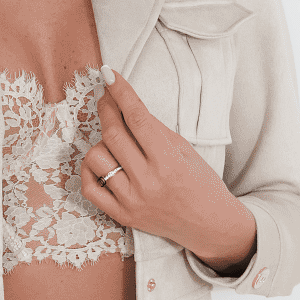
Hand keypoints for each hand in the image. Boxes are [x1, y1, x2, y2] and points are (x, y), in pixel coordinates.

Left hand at [81, 67, 256, 274]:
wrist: (209, 226)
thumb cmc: (201, 184)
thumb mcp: (186, 151)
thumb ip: (155, 131)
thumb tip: (126, 106)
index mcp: (168, 162)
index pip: (138, 118)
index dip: (122, 92)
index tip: (109, 74)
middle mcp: (147, 181)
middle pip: (113, 134)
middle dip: (107, 108)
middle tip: (107, 97)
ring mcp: (131, 200)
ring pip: (97, 157)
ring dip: (101, 142)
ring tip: (115, 140)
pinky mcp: (121, 215)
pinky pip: (90, 187)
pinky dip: (90, 170)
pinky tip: (101, 161)